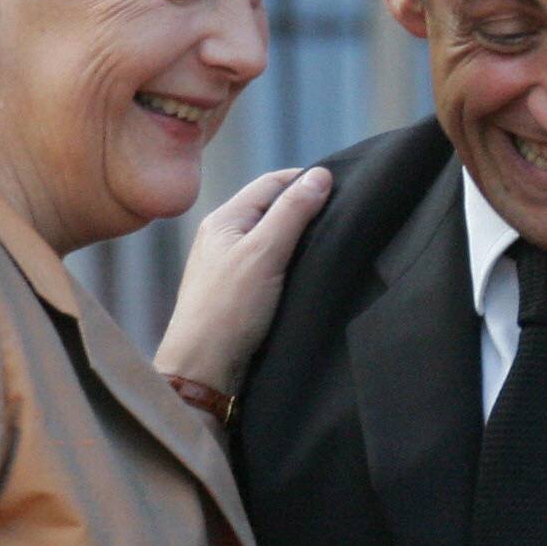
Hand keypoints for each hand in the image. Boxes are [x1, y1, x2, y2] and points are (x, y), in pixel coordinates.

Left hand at [154, 164, 333, 397]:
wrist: (202, 369)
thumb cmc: (228, 310)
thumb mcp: (264, 254)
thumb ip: (292, 212)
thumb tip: (321, 176)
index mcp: (224, 220)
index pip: (272, 183)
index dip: (306, 180)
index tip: (342, 186)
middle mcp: (223, 238)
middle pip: (271, 208)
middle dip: (305, 207)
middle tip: (343, 213)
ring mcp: (228, 265)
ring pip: (271, 237)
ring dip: (299, 236)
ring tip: (331, 240)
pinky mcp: (237, 292)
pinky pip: (269, 264)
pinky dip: (290, 261)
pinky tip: (308, 271)